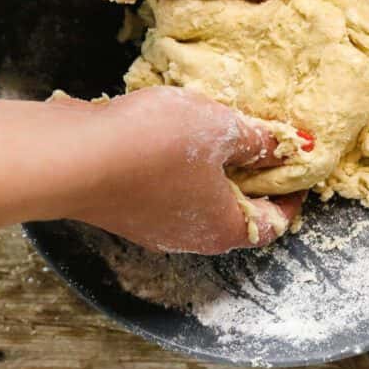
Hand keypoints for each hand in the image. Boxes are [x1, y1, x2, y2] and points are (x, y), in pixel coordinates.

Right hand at [42, 86, 304, 253]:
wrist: (70, 157)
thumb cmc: (153, 145)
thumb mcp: (220, 129)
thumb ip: (259, 140)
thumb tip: (297, 147)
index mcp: (224, 228)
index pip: (275, 222)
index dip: (292, 194)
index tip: (298, 165)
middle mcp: (190, 239)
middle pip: (236, 214)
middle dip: (252, 180)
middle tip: (260, 143)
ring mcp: (151, 227)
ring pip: (197, 202)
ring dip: (212, 172)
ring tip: (216, 132)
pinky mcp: (121, 208)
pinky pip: (163, 190)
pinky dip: (178, 168)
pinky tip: (170, 135)